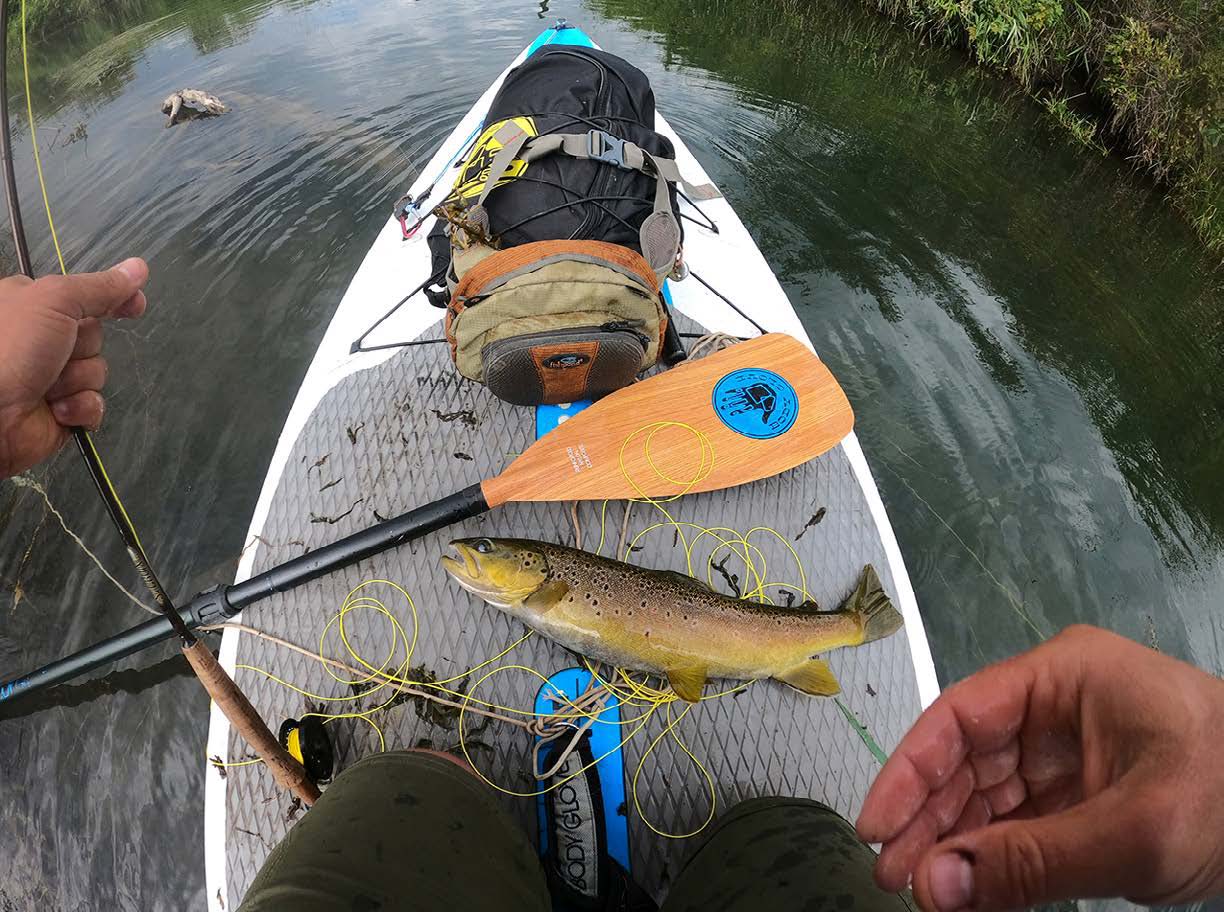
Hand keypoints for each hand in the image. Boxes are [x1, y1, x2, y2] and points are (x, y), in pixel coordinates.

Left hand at [0, 259, 147, 477]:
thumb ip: (99, 287)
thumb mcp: (54, 301)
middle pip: (94, 337)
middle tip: (56, 352)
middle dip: (82, 348)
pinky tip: (57, 409)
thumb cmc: (11, 347)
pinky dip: (80, 407)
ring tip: (47, 387)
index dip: (114, 301)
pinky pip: (93, 404)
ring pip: (95, 372)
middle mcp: (40, 339)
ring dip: (77, 380)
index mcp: (30, 305)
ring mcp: (50, 376)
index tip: (135, 306)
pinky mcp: (60, 410)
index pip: (83, 296)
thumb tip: (140, 267)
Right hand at [856, 625, 1223, 909]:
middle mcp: (1054, 707)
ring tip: (923, 891)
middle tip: (895, 877)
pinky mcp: (1079, 796)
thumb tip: (934, 886)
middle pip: (966, 758)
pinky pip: (1018, 824)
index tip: (876, 826)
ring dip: (954, 843)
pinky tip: (964, 888)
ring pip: (986, 795)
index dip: (909, 769)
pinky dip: (991, 859)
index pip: (961, 715)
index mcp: (1065, 678)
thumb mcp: (1135, 831)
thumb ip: (1030, 861)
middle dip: (929, 818)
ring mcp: (1066, 752)